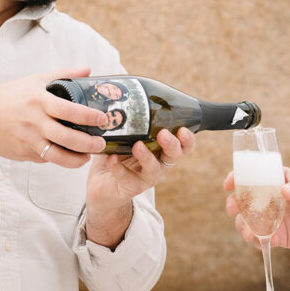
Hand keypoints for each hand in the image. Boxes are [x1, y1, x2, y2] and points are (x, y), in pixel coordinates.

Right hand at [0, 67, 107, 167]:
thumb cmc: (9, 97)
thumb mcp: (35, 80)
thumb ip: (64, 75)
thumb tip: (88, 70)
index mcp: (39, 101)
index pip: (69, 110)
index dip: (88, 116)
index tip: (103, 119)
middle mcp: (34, 122)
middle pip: (66, 137)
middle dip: (88, 143)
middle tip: (101, 144)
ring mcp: (28, 139)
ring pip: (56, 155)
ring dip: (76, 159)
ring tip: (87, 157)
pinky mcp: (23, 153)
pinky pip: (44, 159)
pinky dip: (57, 159)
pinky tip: (68, 157)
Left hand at [85, 127, 194, 247]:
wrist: (102, 185)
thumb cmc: (117, 157)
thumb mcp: (123, 138)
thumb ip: (126, 124)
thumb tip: (120, 102)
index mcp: (161, 151)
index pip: (183, 146)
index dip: (187, 139)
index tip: (183, 130)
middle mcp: (158, 164)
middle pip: (174, 156)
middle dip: (172, 144)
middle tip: (163, 134)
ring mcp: (146, 177)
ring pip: (153, 169)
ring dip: (147, 157)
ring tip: (137, 146)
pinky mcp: (131, 187)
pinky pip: (127, 178)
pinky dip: (118, 168)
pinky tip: (112, 159)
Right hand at [223, 166, 289, 249]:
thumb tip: (284, 190)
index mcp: (278, 182)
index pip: (253, 176)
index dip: (237, 178)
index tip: (229, 183)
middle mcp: (271, 200)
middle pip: (244, 200)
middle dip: (233, 204)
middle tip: (232, 209)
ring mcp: (272, 219)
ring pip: (248, 222)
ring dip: (242, 227)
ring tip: (248, 234)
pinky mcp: (278, 236)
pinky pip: (261, 239)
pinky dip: (259, 241)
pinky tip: (268, 242)